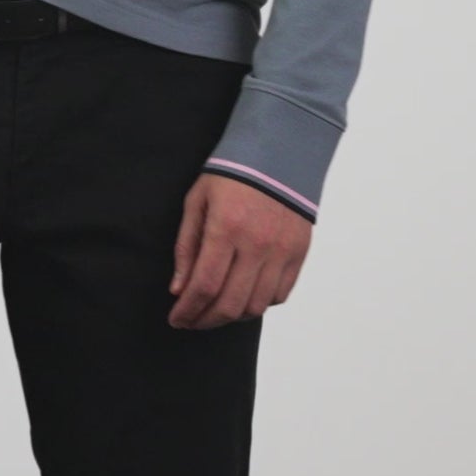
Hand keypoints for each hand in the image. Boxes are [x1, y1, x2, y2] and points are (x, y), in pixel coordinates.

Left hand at [168, 172, 310, 329]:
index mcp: (226, 228)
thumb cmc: (230, 175)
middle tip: (192, 321)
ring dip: (231, 316)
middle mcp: (256, 245)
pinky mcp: (298, 254)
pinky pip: (279, 295)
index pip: (205, 285)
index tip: (176, 319)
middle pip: (230, 304)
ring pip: (256, 306)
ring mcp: (281, 252)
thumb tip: (179, 289)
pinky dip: (259, 304)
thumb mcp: (197, 201)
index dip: (188, 310)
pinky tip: (243, 296)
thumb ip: (187, 246)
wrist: (278, 155)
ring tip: (215, 311)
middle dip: (205, 320)